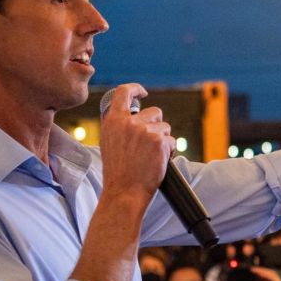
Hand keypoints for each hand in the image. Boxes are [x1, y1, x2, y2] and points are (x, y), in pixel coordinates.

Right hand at [98, 84, 174, 201]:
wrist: (124, 191)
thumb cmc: (118, 171)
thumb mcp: (109, 142)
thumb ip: (119, 126)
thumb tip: (134, 116)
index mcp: (113, 120)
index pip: (124, 92)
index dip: (136, 89)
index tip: (143, 92)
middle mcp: (129, 122)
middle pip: (155, 112)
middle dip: (157, 126)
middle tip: (150, 144)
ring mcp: (145, 130)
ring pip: (165, 127)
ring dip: (163, 140)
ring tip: (152, 156)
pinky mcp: (160, 141)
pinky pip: (172, 142)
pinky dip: (169, 152)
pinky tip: (158, 162)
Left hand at [247, 266, 280, 280]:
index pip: (266, 278)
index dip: (259, 274)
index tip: (251, 273)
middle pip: (268, 274)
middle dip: (260, 270)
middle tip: (252, 269)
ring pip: (271, 274)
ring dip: (263, 271)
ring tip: (255, 270)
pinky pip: (274, 278)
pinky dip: (267, 275)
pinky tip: (261, 274)